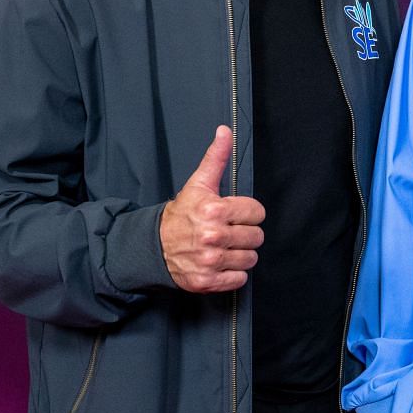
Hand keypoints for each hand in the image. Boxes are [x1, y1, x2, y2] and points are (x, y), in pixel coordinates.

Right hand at [159, 126, 265, 293]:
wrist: (154, 246)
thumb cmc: (181, 214)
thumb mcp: (198, 183)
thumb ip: (216, 158)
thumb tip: (225, 130)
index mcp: (214, 210)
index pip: (257, 213)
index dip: (248, 213)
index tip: (235, 215)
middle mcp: (212, 236)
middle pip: (257, 237)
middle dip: (246, 234)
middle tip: (229, 232)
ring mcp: (209, 261)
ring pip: (250, 259)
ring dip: (241, 254)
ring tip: (225, 248)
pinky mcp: (207, 281)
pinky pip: (239, 279)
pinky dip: (233, 274)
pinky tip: (220, 263)